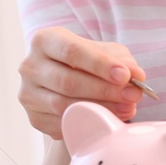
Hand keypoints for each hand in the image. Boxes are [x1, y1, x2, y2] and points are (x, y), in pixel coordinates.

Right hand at [17, 26, 145, 137]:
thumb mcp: (104, 52)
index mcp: (44, 40)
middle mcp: (30, 66)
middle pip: (68, 81)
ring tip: (128, 108)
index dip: (100, 64)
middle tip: (133, 95)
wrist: (67, 83)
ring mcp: (28, 94)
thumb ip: (121, 60)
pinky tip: (108, 120)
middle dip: (105, 90)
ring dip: (100, 109)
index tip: (126, 75)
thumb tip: (136, 75)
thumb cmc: (87, 62)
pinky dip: (88, 123)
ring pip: (65, 106)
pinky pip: (62, 124)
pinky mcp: (34, 118)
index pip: (72, 51)